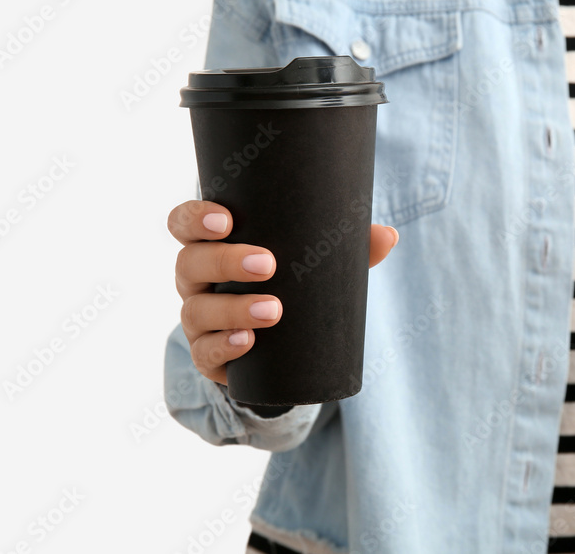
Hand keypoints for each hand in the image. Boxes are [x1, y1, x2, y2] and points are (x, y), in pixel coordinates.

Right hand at [167, 200, 398, 384]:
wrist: (279, 346)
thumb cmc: (290, 283)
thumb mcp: (313, 262)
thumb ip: (347, 246)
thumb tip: (388, 236)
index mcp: (212, 244)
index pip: (185, 223)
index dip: (195, 218)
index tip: (226, 220)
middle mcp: (196, 279)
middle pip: (190, 263)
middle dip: (226, 261)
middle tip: (268, 264)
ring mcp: (197, 317)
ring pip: (196, 310)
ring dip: (233, 309)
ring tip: (273, 310)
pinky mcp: (207, 355)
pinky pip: (204, 353)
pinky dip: (224, 347)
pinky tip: (247, 342)